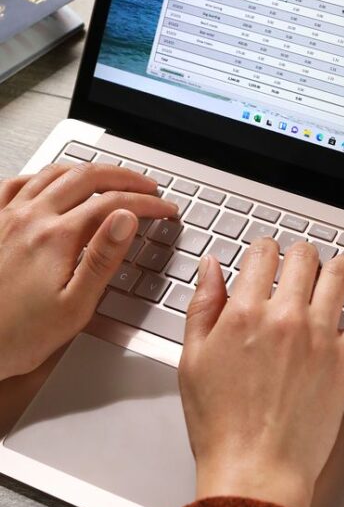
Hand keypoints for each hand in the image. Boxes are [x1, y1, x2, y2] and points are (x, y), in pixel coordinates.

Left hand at [0, 162, 177, 380]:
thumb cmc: (19, 336)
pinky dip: (43, 176)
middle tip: (147, 186)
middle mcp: (31, 219)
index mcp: (56, 237)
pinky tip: (52, 182)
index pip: (113, 204)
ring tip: (110, 178)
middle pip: (87, 177)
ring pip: (55, 173)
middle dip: (124, 177)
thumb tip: (125, 220)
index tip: (164, 209)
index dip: (146, 203)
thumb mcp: (75, 306)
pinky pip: (17, 183)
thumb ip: (103, 258)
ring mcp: (9, 218)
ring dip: (88, 170)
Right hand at [180, 239, 343, 506]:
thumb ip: (203, 307)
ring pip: (339, 274)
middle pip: (303, 256)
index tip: (266, 258)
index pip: (262, 254)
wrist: (254, 470)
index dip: (264, 251)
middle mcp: (285, 317)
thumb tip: (212, 268)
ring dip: (341, 266)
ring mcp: (319, 336)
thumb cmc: (221, 426)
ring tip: (341, 271)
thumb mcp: (193, 360)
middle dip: (300, 256)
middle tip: (300, 266)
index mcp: (244, 313)